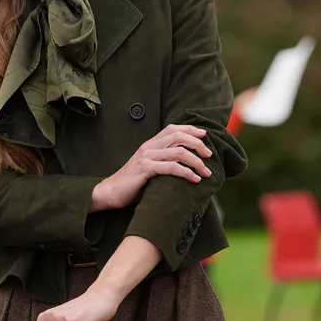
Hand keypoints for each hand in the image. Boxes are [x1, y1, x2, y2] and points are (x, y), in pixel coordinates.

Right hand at [93, 124, 211, 209]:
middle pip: (179, 136)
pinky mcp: (145, 169)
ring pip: (178, 152)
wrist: (111, 192)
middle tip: (209, 155)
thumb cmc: (132, 183)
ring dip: (196, 162)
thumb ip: (163, 162)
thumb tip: (186, 164)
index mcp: (150, 144)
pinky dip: (186, 172)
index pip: (172, 128)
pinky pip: (171, 168)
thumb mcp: (149, 168)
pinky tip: (194, 179)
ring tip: (206, 172)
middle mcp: (149, 147)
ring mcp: (147, 157)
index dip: (190, 129)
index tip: (204, 135)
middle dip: (198, 144)